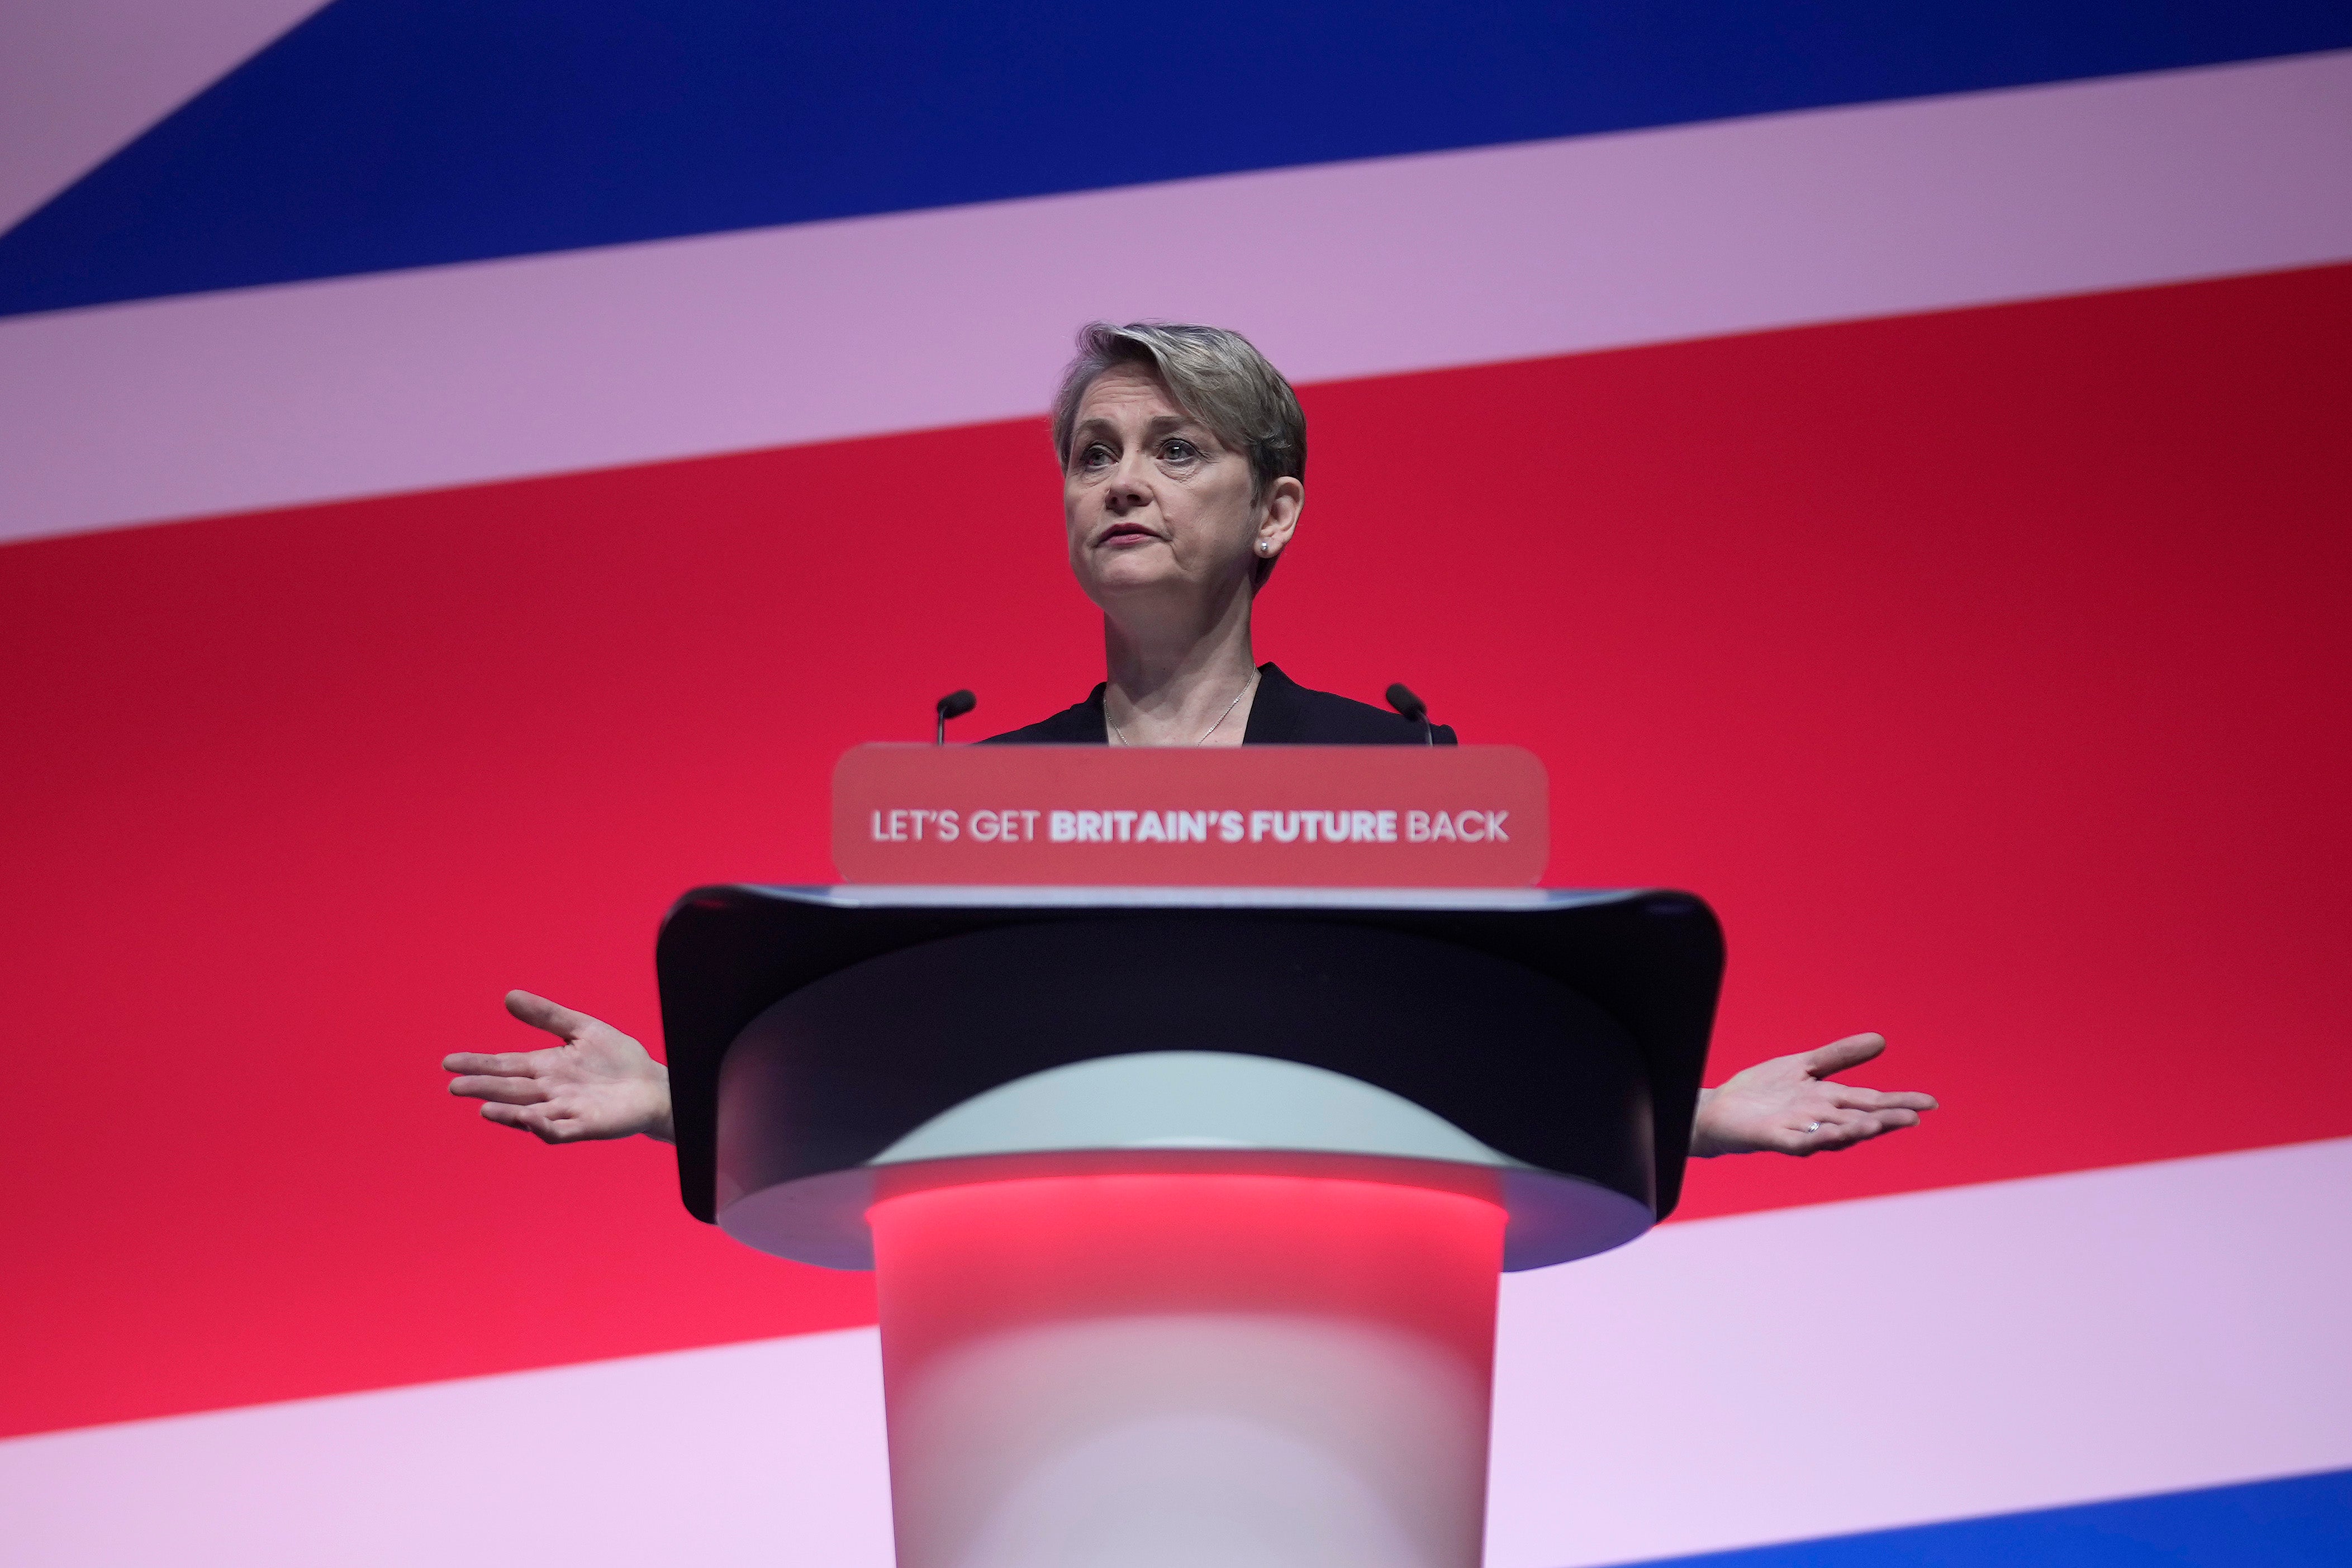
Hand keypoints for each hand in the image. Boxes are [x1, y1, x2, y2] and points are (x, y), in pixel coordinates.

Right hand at [442, 990, 674, 1143]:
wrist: (652, 1084)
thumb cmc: (617, 1059)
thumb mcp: (582, 1029)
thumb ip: (547, 1016)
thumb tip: (508, 996)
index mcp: (545, 1068)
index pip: (505, 1065)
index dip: (478, 1064)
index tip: (449, 1062)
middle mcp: (548, 1091)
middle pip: (510, 1090)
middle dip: (483, 1088)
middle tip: (455, 1086)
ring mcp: (565, 1111)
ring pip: (528, 1114)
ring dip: (507, 1113)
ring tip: (484, 1109)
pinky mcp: (586, 1126)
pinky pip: (559, 1131)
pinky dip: (543, 1128)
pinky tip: (530, 1119)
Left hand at [1690, 1033, 1935, 1157]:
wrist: (1718, 1109)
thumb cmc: (1763, 1092)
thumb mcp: (1805, 1066)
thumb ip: (1840, 1056)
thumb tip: (1882, 1040)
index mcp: (1830, 1101)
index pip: (1871, 1100)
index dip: (1900, 1102)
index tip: (1931, 1103)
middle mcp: (1820, 1119)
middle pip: (1859, 1118)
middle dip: (1886, 1119)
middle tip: (1915, 1117)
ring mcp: (1799, 1130)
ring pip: (1835, 1133)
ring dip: (1856, 1130)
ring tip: (1880, 1124)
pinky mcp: (1774, 1139)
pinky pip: (1801, 1142)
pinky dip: (1819, 1139)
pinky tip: (1836, 1134)